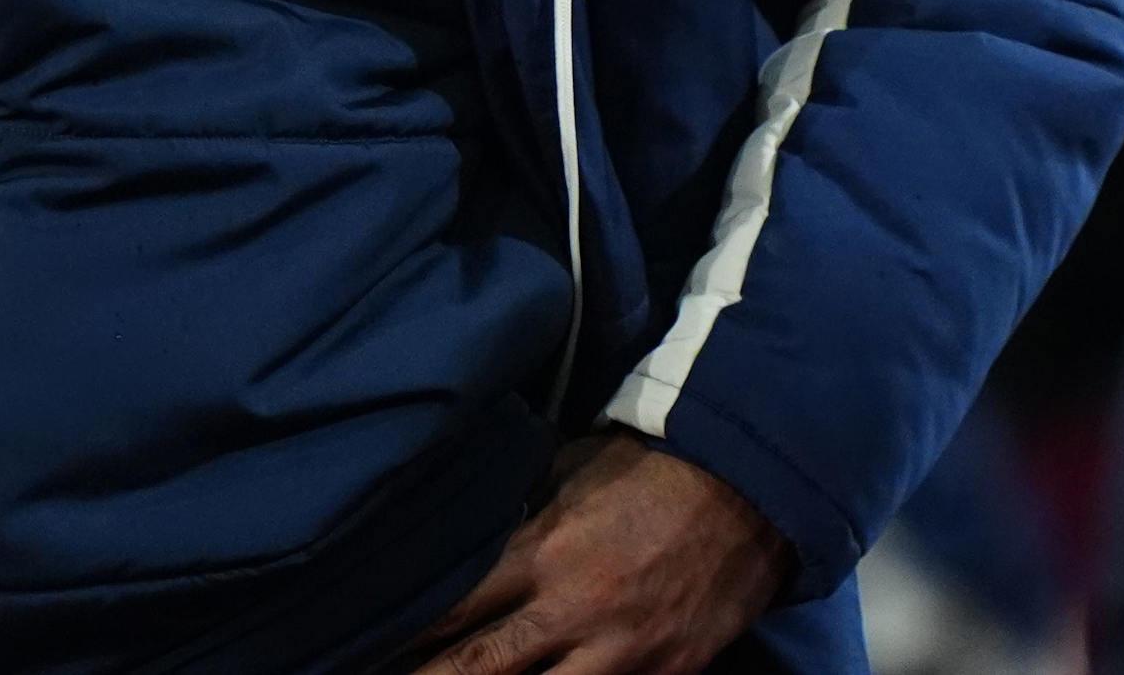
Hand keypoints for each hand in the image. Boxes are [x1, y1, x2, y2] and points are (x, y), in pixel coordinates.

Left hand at [403, 430, 791, 674]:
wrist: (752, 487)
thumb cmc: (650, 468)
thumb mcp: (569, 473)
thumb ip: (521, 518)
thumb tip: (473, 540)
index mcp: (542, 553)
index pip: (454, 608)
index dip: (408, 636)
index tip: (371, 649)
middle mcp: (574, 612)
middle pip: (480, 669)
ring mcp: (624, 654)